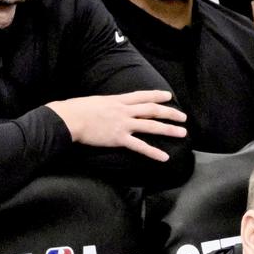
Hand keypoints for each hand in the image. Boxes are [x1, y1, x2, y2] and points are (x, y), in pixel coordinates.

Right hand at [46, 90, 186, 161]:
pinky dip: (153, 152)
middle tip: (183, 117)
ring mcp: (123, 124)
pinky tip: (164, 158)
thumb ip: (107, 104)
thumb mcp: (96, 101)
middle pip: (152, 110)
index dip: (157, 95)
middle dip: (169, 113)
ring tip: (182, 133)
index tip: (168, 96)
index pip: (142, 96)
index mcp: (118, 100)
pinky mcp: (119, 139)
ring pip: (151, 126)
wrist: (69, 119)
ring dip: (168, 129)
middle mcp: (124, 111)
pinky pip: (140, 146)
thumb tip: (109, 107)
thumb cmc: (77, 109)